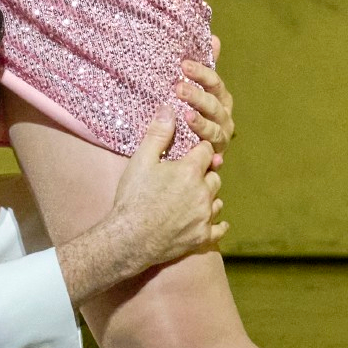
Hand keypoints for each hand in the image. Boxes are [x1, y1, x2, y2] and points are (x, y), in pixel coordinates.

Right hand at [110, 109, 226, 271]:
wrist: (129, 238)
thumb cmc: (133, 198)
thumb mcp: (142, 160)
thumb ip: (158, 133)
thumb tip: (169, 109)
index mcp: (191, 171)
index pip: (207, 151)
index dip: (199, 149)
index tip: (194, 150)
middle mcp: (203, 193)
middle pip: (214, 175)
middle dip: (205, 173)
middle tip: (192, 173)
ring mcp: (204, 217)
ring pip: (217, 200)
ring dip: (210, 195)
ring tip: (198, 194)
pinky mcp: (201, 237)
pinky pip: (218, 228)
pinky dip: (217, 224)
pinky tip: (215, 222)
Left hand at [176, 39, 233, 154]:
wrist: (183, 149)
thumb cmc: (191, 112)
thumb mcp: (195, 88)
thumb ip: (205, 66)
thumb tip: (214, 38)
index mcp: (219, 99)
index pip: (214, 83)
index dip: (202, 73)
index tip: (184, 65)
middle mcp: (223, 118)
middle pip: (214, 105)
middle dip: (197, 96)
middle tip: (178, 89)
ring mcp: (220, 139)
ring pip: (214, 130)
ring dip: (201, 123)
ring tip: (186, 116)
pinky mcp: (214, 158)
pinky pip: (212, 156)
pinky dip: (209, 154)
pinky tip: (198, 148)